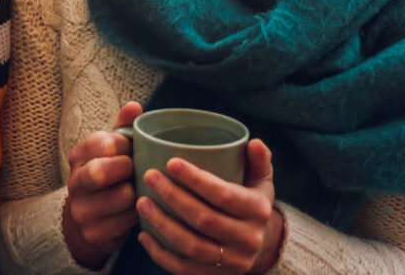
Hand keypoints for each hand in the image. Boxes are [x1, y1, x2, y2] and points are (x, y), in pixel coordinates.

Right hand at [61, 101, 142, 267]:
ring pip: (120, 198)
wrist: (87, 219)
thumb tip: (134, 106)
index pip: (104, 143)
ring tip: (139, 191)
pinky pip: (126, 223)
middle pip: (100, 172)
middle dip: (126, 170)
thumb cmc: (107, 176)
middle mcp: (76, 182)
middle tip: (136, 171)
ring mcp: (82, 210)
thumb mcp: (112, 150)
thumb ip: (123, 128)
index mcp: (80, 155)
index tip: (132, 150)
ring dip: (137, 194)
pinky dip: (137, 215)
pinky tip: (136, 210)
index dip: (125, 146)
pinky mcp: (94, 233)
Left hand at [135, 138, 284, 274]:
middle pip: (204, 220)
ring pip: (191, 246)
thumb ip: (258, 159)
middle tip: (149, 177)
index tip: (171, 162)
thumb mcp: (261, 181)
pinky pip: (183, 269)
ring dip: (162, 224)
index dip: (197, 180)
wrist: (262, 247)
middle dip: (173, 197)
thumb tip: (252, 142)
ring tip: (142, 202)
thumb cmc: (252, 204)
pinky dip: (160, 253)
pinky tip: (143, 234)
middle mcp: (249, 239)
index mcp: (258, 211)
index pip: (225, 195)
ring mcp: (232, 263)